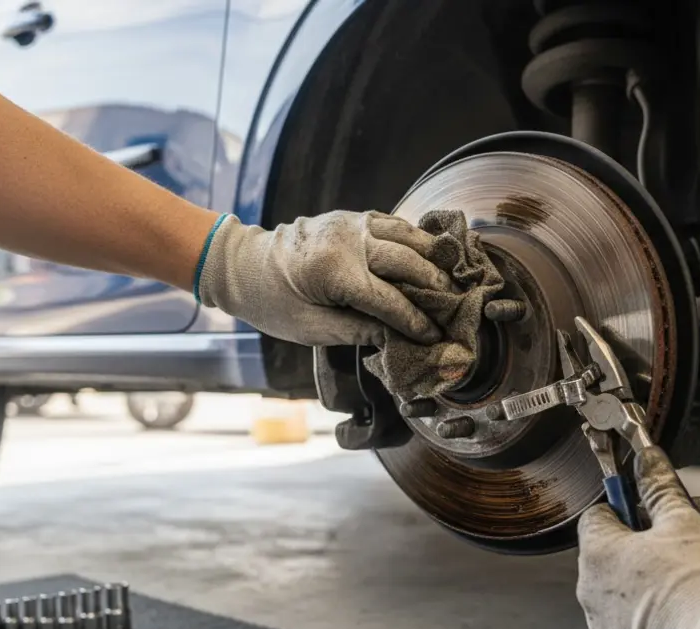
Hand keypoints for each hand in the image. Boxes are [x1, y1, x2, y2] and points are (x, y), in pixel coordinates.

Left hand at [195, 211, 454, 346]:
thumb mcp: (313, 329)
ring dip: (434, 259)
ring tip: (453, 282)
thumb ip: (359, 331)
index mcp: (334, 272)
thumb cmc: (273, 302)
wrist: (243, 264)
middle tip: (456, 310)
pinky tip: (433, 256)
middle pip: (407, 263)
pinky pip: (395, 224)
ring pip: (407, 236)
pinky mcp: (353, 217)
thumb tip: (400, 339)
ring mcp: (352, 223)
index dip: (416, 321)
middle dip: (435, 288)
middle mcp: (347, 241)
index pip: (389, 300)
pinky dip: (418, 239)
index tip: (436, 337)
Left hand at [576, 447, 699, 628]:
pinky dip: (664, 606)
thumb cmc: (695, 596)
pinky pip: (641, 618)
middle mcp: (590, 591)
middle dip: (656, 536)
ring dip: (663, 570)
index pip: (599, 511)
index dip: (631, 502)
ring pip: (632, 584)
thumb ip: (661, 487)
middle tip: (691, 532)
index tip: (657, 502)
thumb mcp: (684, 523)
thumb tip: (649, 461)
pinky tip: (697, 602)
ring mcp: (605, 626)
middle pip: (618, 547)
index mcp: (595, 553)